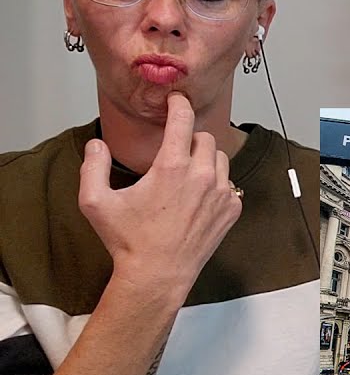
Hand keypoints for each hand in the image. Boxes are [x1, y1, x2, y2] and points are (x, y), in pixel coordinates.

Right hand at [78, 91, 242, 289]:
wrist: (158, 274)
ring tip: (185, 177)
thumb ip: (92, 167)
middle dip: (189, 139)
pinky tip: (197, 200)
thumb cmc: (128, 240)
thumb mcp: (96, 202)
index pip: (183, 120)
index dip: (180, 104)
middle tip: (174, 153)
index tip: (177, 99)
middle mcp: (202, 175)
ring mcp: (222, 193)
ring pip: (220, 159)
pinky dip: (217, 185)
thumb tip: (96, 145)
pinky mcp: (232, 209)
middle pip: (204, 138)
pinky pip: (230, 185)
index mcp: (171, 167)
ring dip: (205, 160)